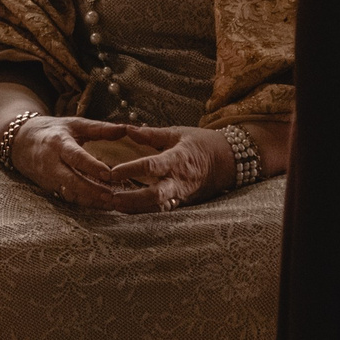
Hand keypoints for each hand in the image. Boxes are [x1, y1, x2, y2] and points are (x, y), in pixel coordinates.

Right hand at [6, 116, 161, 212]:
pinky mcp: (48, 188)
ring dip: (90, 201)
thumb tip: (125, 129)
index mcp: (58, 143)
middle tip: (112, 196)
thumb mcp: (74, 124)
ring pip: (69, 193)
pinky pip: (67, 198)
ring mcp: (48, 178)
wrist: (21, 142)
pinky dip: (84, 203)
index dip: (91, 166)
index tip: (109, 173)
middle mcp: (51, 163)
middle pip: (71, 180)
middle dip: (92, 190)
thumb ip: (100, 128)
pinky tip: (101, 205)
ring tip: (111, 204)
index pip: (75, 157)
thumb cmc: (53, 131)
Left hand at [104, 124, 231, 210]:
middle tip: (110, 196)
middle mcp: (179, 180)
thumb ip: (151, 134)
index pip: (152, 166)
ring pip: (158, 207)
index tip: (112, 171)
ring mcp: (182, 194)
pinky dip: (144, 211)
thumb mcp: (177, 133)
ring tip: (112, 205)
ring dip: (135, 208)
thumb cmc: (200, 144)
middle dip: (132, 198)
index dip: (132, 169)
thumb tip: (127, 129)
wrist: (228, 161)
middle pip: (155, 195)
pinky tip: (124, 209)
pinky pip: (162, 210)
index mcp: (177, 159)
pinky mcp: (182, 202)